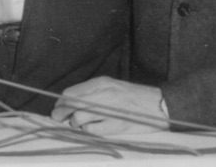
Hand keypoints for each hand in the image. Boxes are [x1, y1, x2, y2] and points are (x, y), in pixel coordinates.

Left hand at [51, 77, 167, 135]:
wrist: (159, 105)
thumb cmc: (133, 96)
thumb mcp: (111, 86)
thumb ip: (91, 91)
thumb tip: (69, 102)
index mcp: (101, 83)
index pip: (71, 93)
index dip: (61, 102)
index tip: (59, 107)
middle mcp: (103, 95)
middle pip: (71, 105)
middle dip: (60, 113)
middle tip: (57, 118)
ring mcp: (109, 111)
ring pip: (79, 118)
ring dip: (75, 123)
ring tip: (79, 124)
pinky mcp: (116, 126)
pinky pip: (92, 131)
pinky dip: (88, 131)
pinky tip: (91, 129)